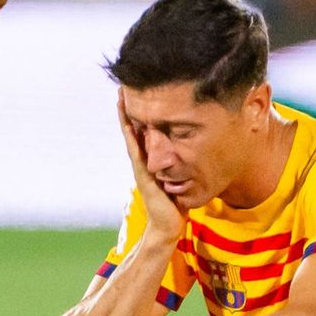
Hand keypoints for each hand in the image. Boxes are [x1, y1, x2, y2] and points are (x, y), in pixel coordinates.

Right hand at [119, 93, 185, 246]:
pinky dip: (131, 136)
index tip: (135, 96)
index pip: (143, 133)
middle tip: (122, 89)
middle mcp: (143, 161)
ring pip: (131, 137)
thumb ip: (183, 168)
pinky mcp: (143, 174)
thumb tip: (196, 155)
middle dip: (128, 111)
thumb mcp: (180, 180)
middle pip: (133, 130)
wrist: (168, 226)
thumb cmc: (176, 205)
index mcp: (151, 162)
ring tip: (120, 99)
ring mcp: (141, 167)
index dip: (139, 116)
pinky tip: (129, 123)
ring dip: (125, 118)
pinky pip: (136, 151)